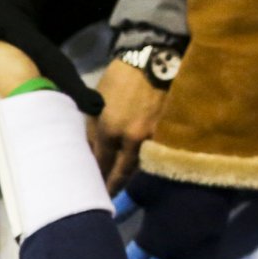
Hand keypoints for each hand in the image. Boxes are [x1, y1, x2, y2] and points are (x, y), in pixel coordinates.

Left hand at [88, 59, 168, 194]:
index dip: (97, 177)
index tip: (91, 188)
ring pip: (139, 165)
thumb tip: (88, 152)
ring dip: (128, 177)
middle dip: (113, 186)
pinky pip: (154, 154)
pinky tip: (138, 169)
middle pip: (122, 172)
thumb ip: (92, 130)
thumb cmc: (119, 79)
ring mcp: (153, 137)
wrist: (151, 60)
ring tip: (120, 187)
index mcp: (109, 129)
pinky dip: (145, 163)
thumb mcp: (96, 103)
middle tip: (106, 198)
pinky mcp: (168, 132)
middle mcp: (131, 138)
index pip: (101, 163)